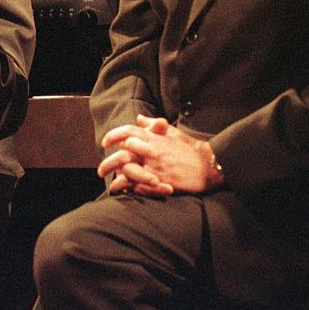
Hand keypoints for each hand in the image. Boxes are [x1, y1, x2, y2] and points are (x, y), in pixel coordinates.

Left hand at [98, 116, 221, 195]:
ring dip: (117, 178)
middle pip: (122, 154)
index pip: (129, 132)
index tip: (105, 142)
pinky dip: (130, 189)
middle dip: (108, 162)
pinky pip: (139, 186)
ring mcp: (155, 167)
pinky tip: (125, 191)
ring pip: (128, 172)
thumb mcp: (173, 132)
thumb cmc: (190, 149)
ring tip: (111, 184)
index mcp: (154, 138)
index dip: (114, 135)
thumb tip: (140, 118)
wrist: (207, 166)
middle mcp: (152, 151)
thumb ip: (155, 126)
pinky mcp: (160, 182)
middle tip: (101, 170)